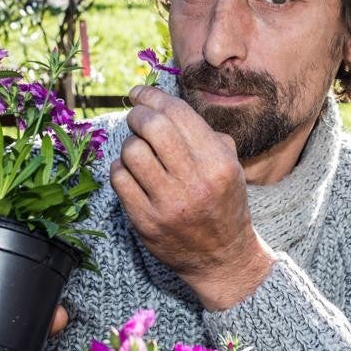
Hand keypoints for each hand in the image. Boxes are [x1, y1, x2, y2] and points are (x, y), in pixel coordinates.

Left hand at [110, 85, 274, 310]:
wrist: (222, 258)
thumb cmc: (223, 203)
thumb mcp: (230, 166)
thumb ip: (205, 134)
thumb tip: (163, 104)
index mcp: (218, 162)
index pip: (177, 113)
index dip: (153, 96)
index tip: (139, 93)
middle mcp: (194, 181)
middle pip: (152, 126)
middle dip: (138, 115)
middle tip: (137, 118)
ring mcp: (168, 203)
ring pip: (132, 151)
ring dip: (130, 144)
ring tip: (138, 151)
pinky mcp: (146, 222)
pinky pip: (119, 180)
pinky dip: (120, 169)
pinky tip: (131, 173)